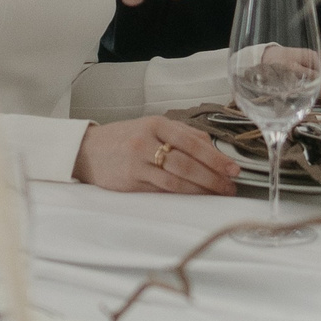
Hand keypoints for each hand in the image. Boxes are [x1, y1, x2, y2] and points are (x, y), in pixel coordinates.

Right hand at [72, 115, 239, 194]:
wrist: (87, 150)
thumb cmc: (123, 138)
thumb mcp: (151, 127)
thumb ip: (181, 135)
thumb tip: (212, 148)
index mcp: (156, 124)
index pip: (192, 141)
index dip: (215, 157)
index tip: (232, 168)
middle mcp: (146, 141)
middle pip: (187, 162)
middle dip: (213, 176)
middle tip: (230, 185)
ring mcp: (138, 162)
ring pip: (176, 179)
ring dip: (201, 188)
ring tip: (217, 193)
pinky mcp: (132, 181)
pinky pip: (162, 189)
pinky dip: (182, 194)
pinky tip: (194, 196)